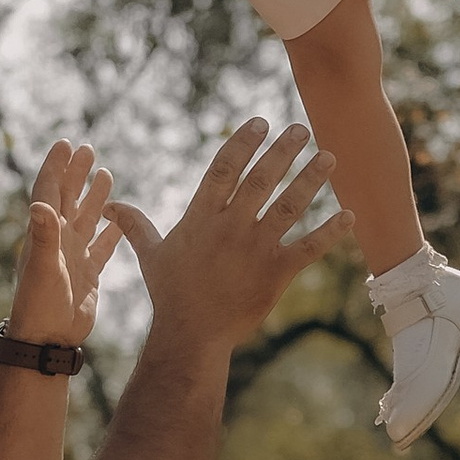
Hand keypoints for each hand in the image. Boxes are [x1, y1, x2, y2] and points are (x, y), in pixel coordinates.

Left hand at [7, 140, 120, 350]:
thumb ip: (44, 236)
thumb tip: (39, 204)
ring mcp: (74, 256)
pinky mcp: (89, 274)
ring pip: (88, 219)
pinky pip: (102, 247)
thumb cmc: (40, 305)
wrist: (48, 339)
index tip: (65, 143)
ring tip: (106, 174)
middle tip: (88, 149)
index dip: (56, 167)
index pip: (49, 191)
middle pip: (69, 198)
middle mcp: (59, 241)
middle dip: (77, 173)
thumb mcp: (43, 268)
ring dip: (95, 197)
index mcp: (46, 233)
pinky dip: (111, 232)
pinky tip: (120, 220)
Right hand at [106, 120, 344, 349]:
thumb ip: (136, 225)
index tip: (261, 123)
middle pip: (261, 179)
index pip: (224, 169)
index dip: (243, 144)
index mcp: (202, 218)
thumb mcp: (151, 255)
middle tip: (302, 129)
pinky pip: (308, 247)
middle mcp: (231, 227)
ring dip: (311, 180)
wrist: (191, 336)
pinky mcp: (276, 273)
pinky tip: (349, 214)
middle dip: (283, 151)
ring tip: (329, 157)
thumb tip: (110, 206)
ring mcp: (255, 249)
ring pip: (289, 206)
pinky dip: (331, 231)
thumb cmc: (170, 295)